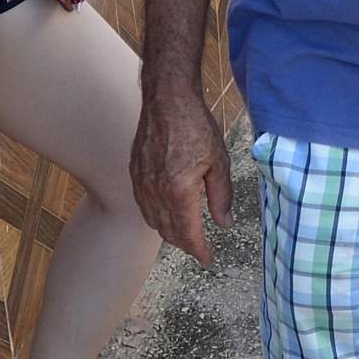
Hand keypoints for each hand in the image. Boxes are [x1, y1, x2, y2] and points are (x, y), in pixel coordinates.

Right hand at [131, 83, 233, 264]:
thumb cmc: (196, 126)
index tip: (208, 259)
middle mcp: (155, 192)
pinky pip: (142, 205)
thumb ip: (221, 197)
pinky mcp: (134, 173)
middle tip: (200, 248)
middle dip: (185, 244)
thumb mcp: (218, 163)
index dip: (199, 250)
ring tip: (186, 235)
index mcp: (179, 192)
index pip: (188, 233)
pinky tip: (166, 213)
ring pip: (153, 221)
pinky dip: (155, 216)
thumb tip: (224, 223)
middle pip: (168, 232)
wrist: (167, 100)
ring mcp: (141, 183)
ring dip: (169, 232)